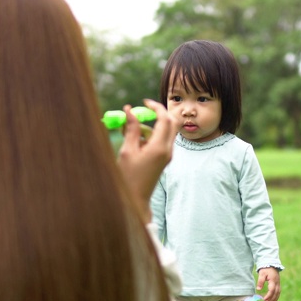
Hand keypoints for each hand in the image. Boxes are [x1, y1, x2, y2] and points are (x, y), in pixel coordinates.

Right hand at [117, 99, 177, 222]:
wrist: (136, 199)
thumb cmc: (128, 177)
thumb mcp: (128, 151)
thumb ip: (131, 129)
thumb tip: (130, 110)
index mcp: (159, 147)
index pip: (165, 119)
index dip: (156, 107)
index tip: (144, 102)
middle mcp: (168, 150)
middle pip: (172, 122)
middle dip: (159, 113)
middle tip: (143, 110)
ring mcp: (167, 154)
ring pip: (166, 131)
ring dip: (151, 125)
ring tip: (128, 129)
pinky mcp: (164, 157)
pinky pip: (161, 140)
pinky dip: (150, 135)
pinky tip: (133, 140)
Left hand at [256, 267, 280, 300]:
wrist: (271, 264)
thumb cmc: (266, 269)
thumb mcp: (262, 274)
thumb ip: (260, 281)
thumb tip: (258, 289)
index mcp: (273, 280)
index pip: (272, 290)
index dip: (268, 295)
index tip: (264, 299)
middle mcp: (277, 283)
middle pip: (276, 293)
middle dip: (272, 299)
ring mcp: (278, 283)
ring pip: (278, 293)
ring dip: (275, 299)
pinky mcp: (278, 284)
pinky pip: (278, 291)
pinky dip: (276, 297)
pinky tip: (273, 300)